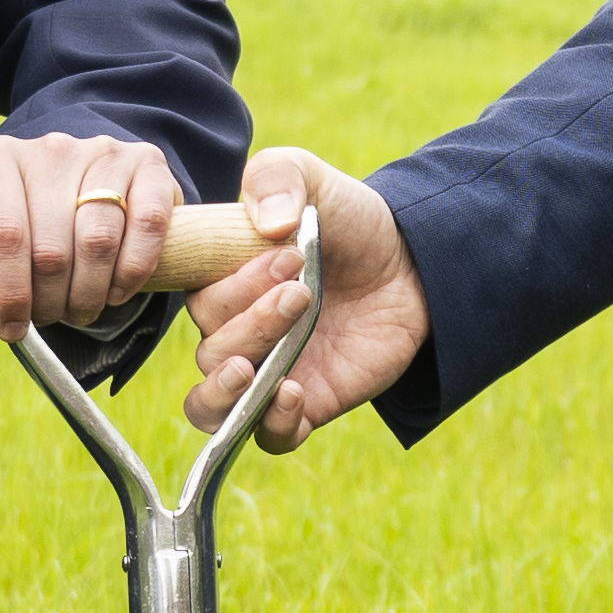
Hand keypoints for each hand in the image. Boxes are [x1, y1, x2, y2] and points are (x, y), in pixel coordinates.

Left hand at [0, 128, 190, 330]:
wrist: (71, 193)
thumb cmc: (14, 230)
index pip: (3, 235)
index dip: (10, 294)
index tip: (14, 327)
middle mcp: (49, 148)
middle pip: (52, 249)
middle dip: (50, 302)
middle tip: (50, 317)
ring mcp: (101, 151)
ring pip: (99, 241)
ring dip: (89, 294)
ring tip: (80, 307)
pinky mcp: (146, 163)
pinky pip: (147, 224)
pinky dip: (133, 271)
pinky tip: (116, 289)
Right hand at [181, 149, 415, 447]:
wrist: (412, 262)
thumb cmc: (350, 222)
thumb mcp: (314, 180)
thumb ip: (278, 176)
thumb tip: (268, 221)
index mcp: (225, 286)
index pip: (200, 302)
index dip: (234, 287)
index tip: (286, 253)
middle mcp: (238, 333)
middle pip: (210, 350)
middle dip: (252, 322)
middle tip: (304, 290)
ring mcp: (267, 373)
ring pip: (213, 404)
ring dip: (227, 387)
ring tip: (254, 367)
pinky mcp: (304, 404)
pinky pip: (266, 437)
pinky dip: (269, 423)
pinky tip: (292, 392)